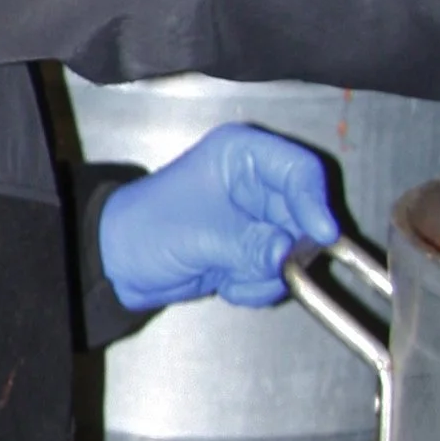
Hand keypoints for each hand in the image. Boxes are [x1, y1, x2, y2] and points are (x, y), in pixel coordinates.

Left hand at [99, 124, 340, 313]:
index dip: (314, 203)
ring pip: (295, 251)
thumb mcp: (201, 235)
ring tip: (228, 273)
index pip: (300, 170)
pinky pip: (277, 273)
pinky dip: (255, 285)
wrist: (118, 263)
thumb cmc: (145, 228)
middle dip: (286, 250)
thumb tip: (287, 254)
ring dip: (266, 273)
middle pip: (306, 216)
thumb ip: (250, 244)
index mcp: (243, 155)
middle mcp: (256, 183)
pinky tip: (224, 282)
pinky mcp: (254, 250)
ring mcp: (258, 218)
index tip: (321, 235)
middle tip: (264, 267)